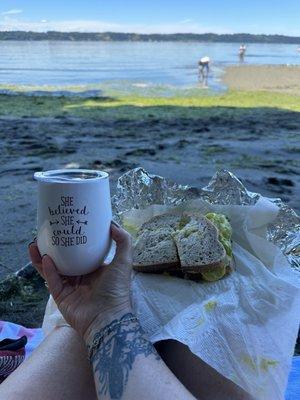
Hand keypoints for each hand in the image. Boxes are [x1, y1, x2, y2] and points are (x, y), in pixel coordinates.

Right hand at [29, 223, 132, 340]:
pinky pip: (53, 280)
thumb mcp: (124, 261)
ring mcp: (71, 287)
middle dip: (55, 248)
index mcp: (97, 269)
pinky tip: (44, 257)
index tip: (68, 228)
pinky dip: (48, 270)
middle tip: (47, 235)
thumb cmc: (117, 289)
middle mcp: (83, 277)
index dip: (75, 241)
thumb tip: (113, 224)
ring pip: (54, 269)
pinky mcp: (61, 297)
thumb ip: (123, 241)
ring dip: (43, 257)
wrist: (107, 318)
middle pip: (65, 259)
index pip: (83, 253)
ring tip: (35, 244)